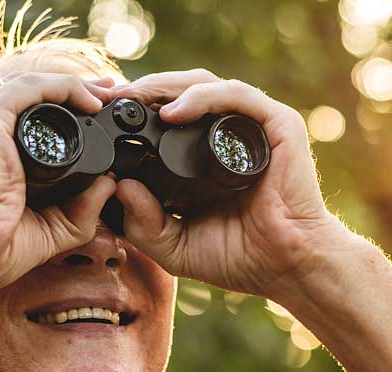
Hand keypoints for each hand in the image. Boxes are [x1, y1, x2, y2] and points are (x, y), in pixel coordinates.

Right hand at [0, 73, 117, 292]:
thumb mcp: (47, 229)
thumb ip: (80, 209)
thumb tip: (110, 183)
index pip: (24, 118)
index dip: (62, 112)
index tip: (96, 117)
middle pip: (29, 97)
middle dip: (72, 92)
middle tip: (107, 97)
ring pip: (31, 86)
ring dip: (73, 86)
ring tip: (106, 95)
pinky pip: (31, 87)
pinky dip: (64, 88)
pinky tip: (90, 101)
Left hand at [110, 70, 351, 299]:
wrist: (288, 266)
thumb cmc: (242, 257)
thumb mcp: (176, 245)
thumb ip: (144, 224)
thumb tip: (119, 188)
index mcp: (207, 154)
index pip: (169, 114)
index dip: (136, 109)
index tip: (103, 116)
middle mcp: (230, 133)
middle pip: (182, 91)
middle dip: (144, 89)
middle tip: (110, 97)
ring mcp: (254, 126)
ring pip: (204, 84)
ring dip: (164, 85)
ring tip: (134, 97)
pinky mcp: (277, 124)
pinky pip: (235, 96)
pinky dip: (202, 97)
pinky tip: (174, 112)